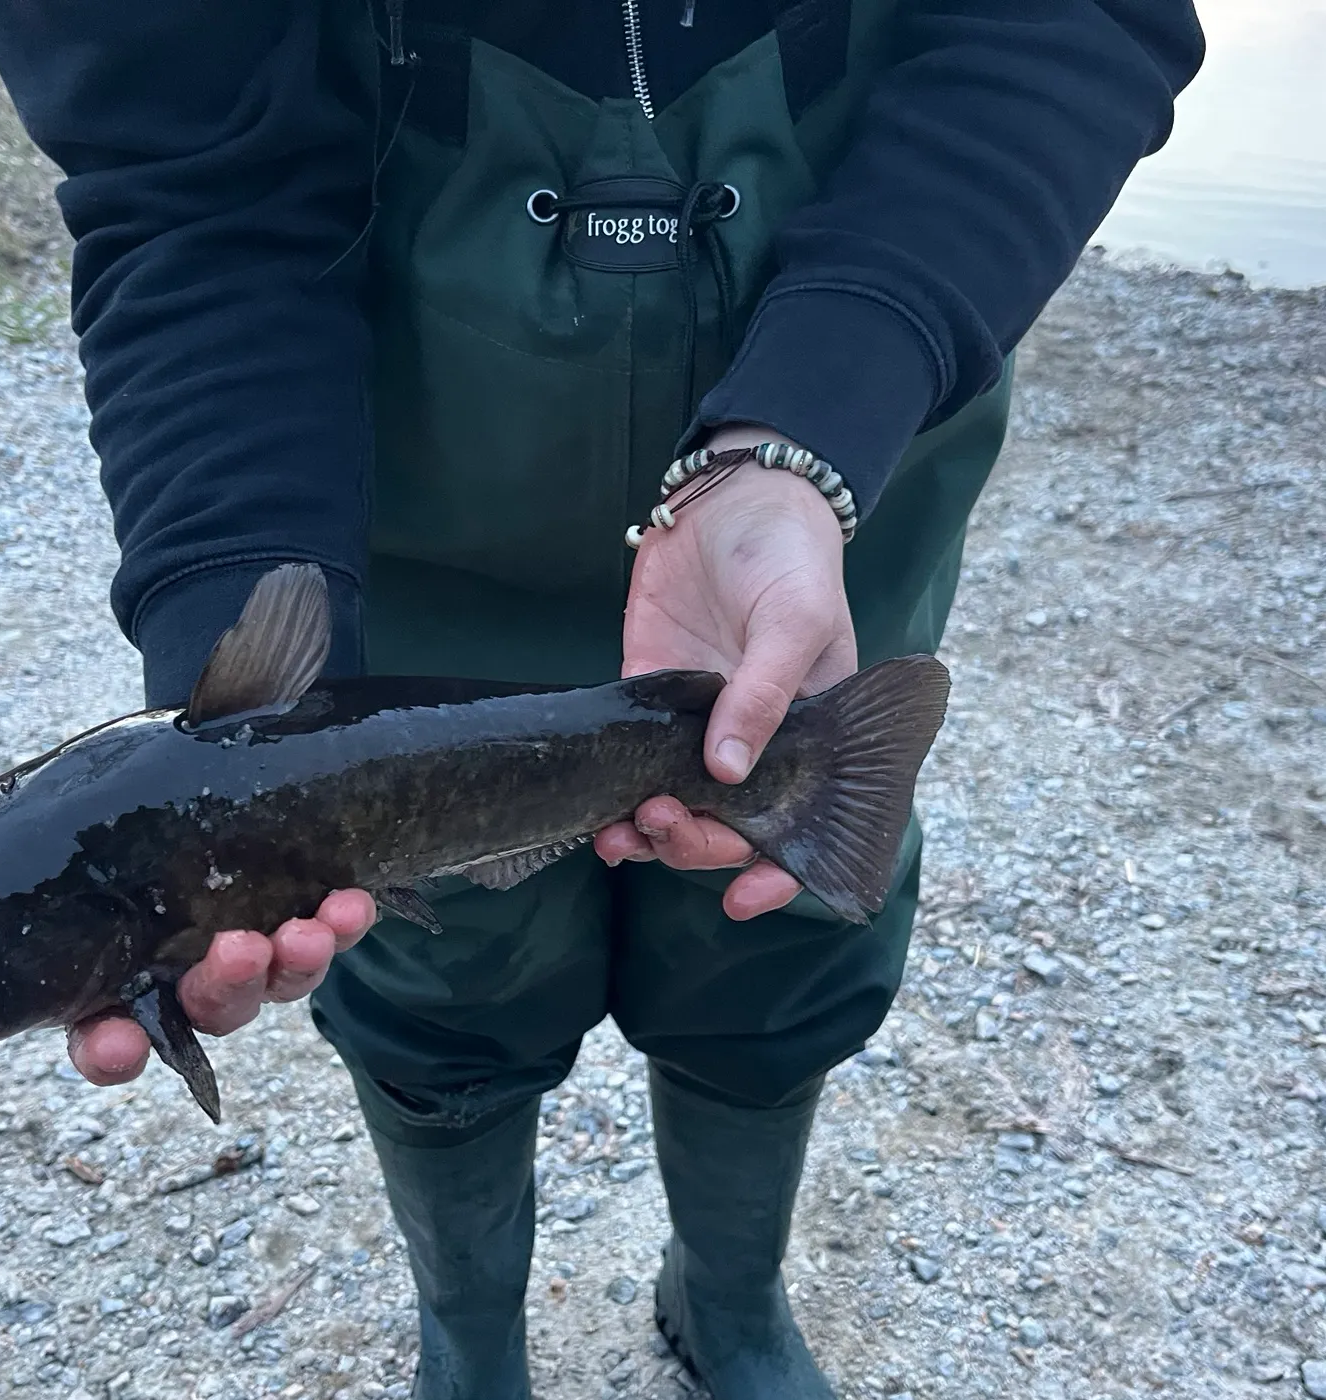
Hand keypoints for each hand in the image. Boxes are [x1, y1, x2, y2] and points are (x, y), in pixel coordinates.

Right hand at [0, 760, 376, 1085]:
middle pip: (204, 1014)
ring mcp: (254, 956)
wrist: (207, 787)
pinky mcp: (308, 921)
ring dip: (295, 963)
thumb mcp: (48, 812)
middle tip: (233, 955)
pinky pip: (331, 935)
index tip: (113, 1044)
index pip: (106, 1033)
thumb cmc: (116, 825)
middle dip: (220, 991)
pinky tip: (352, 902)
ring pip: (275, 984)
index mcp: (116, 974)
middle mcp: (187, 979)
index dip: (109, 1048)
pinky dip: (345, 923)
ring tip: (309, 929)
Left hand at [594, 424, 857, 918]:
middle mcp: (752, 742)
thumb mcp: (795, 621)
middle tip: (662, 824)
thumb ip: (763, 695)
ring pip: (674, 805)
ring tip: (620, 834)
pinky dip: (614, 798)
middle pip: (726, 824)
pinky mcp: (645, 698)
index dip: (775, 871)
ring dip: (649, 835)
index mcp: (807, 735)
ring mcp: (695, 725)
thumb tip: (726, 772)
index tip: (744, 898)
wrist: (733, 498)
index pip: (797, 822)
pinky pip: (629, 765)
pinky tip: (597, 814)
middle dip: (695, 843)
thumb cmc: (788, 557)